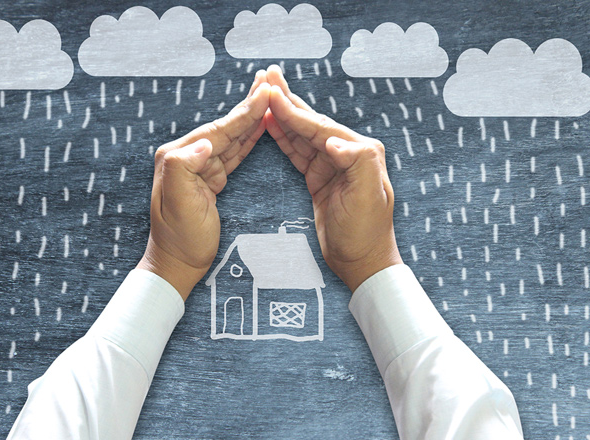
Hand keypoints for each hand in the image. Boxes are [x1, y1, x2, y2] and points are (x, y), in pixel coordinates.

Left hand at [137, 72, 270, 299]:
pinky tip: (260, 127)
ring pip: (232, 137)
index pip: (217, 130)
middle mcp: (187, 156)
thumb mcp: (178, 204)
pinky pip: (234, 154)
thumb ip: (184, 168)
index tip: (263, 93)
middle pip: (225, 127)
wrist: (178, 263)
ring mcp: (199, 167)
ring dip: (251, 118)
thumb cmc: (179, 237)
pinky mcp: (211, 179)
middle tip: (269, 82)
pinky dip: (248, 139)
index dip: (243, 113)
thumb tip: (205, 143)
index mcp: (178, 157)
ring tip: (268, 97)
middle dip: (248, 106)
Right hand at [264, 65, 402, 291]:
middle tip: (267, 78)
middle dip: (288, 101)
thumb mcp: (367, 199)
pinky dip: (283, 137)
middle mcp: (347, 153)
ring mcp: (332, 165)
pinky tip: (271, 124)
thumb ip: (357, 163)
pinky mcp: (320, 178)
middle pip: (312, 122)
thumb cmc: (366, 232)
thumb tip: (333, 141)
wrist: (361, 261)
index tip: (272, 95)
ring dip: (283, 115)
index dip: (295, 111)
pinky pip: (298, 153)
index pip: (321, 127)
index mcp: (361, 152)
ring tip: (264, 94)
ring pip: (302, 134)